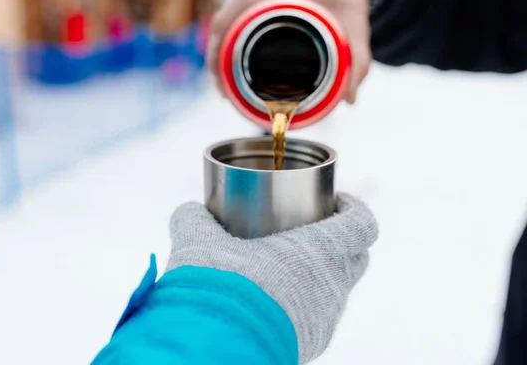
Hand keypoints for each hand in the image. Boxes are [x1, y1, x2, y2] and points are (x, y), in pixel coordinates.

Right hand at [166, 193, 378, 362]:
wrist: (217, 349)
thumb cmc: (220, 287)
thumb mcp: (199, 244)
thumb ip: (194, 219)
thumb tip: (188, 210)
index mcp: (319, 252)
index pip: (362, 225)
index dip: (354, 209)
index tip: (336, 202)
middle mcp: (332, 286)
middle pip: (356, 257)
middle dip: (340, 241)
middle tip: (311, 231)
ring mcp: (325, 319)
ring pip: (337, 289)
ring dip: (320, 275)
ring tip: (288, 267)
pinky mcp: (311, 344)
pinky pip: (317, 317)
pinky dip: (304, 303)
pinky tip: (274, 300)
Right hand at [208, 0, 374, 103]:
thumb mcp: (355, 25)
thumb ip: (358, 61)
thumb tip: (350, 98)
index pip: (233, 16)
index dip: (221, 48)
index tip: (222, 77)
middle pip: (223, 22)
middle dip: (217, 59)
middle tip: (224, 91)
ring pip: (224, 21)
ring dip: (219, 50)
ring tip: (224, 82)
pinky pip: (232, 17)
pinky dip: (227, 40)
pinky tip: (229, 61)